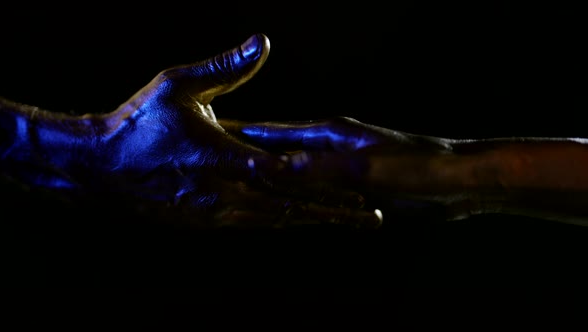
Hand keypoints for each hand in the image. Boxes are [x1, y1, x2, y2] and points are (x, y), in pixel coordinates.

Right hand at [0, 34, 381, 228]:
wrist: (100, 169)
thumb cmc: (138, 124)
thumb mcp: (178, 86)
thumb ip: (225, 68)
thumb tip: (262, 42)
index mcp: (222, 158)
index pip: (286, 174)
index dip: (325, 183)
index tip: (359, 190)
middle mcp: (224, 193)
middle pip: (291, 208)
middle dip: (333, 213)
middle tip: (370, 219)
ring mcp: (214, 214)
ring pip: (274, 221)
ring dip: (311, 220)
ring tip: (344, 221)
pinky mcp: (204, 223)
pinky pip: (251, 225)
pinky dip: (279, 222)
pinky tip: (296, 220)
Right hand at [221, 116, 475, 219]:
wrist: (459, 182)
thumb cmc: (419, 166)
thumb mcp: (366, 167)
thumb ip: (320, 168)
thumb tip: (275, 167)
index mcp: (329, 134)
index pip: (273, 133)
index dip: (242, 136)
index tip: (211, 137)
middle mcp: (330, 148)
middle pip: (279, 155)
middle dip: (251, 163)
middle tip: (217, 175)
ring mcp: (341, 168)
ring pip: (296, 178)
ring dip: (273, 186)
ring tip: (243, 197)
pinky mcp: (354, 188)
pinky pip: (317, 196)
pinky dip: (299, 203)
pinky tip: (287, 211)